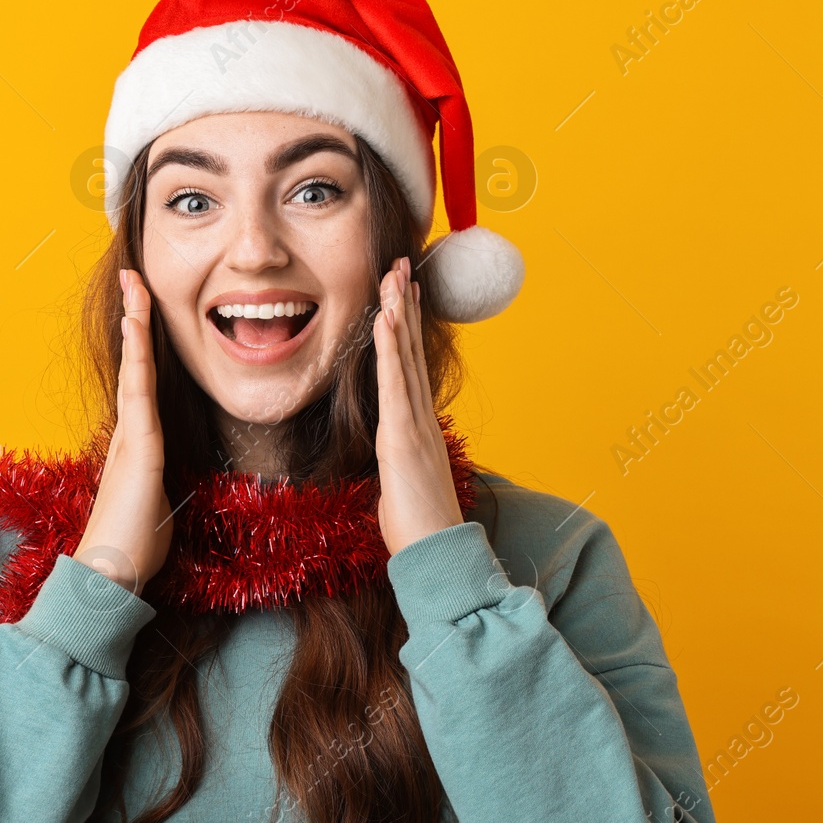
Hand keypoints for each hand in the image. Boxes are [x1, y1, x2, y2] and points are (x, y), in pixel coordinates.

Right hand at [72, 268, 174, 595]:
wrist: (110, 579)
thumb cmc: (133, 549)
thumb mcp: (156, 505)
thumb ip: (157, 484)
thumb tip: (161, 483)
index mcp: (137, 443)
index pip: (143, 381)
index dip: (142, 344)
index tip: (141, 307)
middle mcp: (131, 433)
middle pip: (137, 363)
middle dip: (136, 319)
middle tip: (134, 277)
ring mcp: (133, 439)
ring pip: (138, 370)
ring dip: (137, 326)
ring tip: (135, 286)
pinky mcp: (140, 451)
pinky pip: (141, 394)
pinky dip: (139, 358)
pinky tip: (136, 329)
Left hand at [373, 255, 464, 556]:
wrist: (438, 556)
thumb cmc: (420, 532)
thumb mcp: (403, 490)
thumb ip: (398, 470)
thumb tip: (392, 470)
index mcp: (419, 429)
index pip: (410, 369)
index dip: (407, 330)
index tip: (405, 296)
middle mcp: (420, 419)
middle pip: (410, 352)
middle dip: (405, 307)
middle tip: (401, 266)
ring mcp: (414, 425)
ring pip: (403, 358)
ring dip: (398, 313)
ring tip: (394, 275)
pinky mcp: (403, 436)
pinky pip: (394, 383)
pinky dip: (388, 348)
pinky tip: (385, 319)